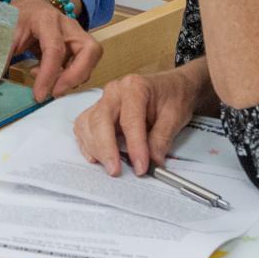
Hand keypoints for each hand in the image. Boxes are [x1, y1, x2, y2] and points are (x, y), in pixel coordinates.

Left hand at [10, 0, 100, 101]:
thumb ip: (2, 55)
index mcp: (47, 20)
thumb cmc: (20, 18)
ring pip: (90, 60)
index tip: (39, 95)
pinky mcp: (81, 46)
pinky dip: (71, 77)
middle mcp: (69, 26)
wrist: (32, 5)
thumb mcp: (7, 32)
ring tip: (47, 83)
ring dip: (72, 78)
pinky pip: (84, 65)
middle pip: (89, 51)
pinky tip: (51, 77)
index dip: (48, 75)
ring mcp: (78, 35)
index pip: (54, 49)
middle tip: (55, 93)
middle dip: (75, 77)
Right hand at [73, 66, 199, 175]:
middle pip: (100, 120)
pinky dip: (87, 144)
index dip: (134, 146)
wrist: (171, 87)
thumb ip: (162, 139)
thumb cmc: (172, 97)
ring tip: (109, 165)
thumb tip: (152, 161)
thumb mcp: (175, 117)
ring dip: (94, 148)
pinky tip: (97, 157)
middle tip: (116, 170)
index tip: (141, 167)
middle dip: (106, 148)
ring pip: (87, 124)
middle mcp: (114, 91)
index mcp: (135, 87)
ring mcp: (103, 100)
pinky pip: (83, 127)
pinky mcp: (97, 111)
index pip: (130, 120)